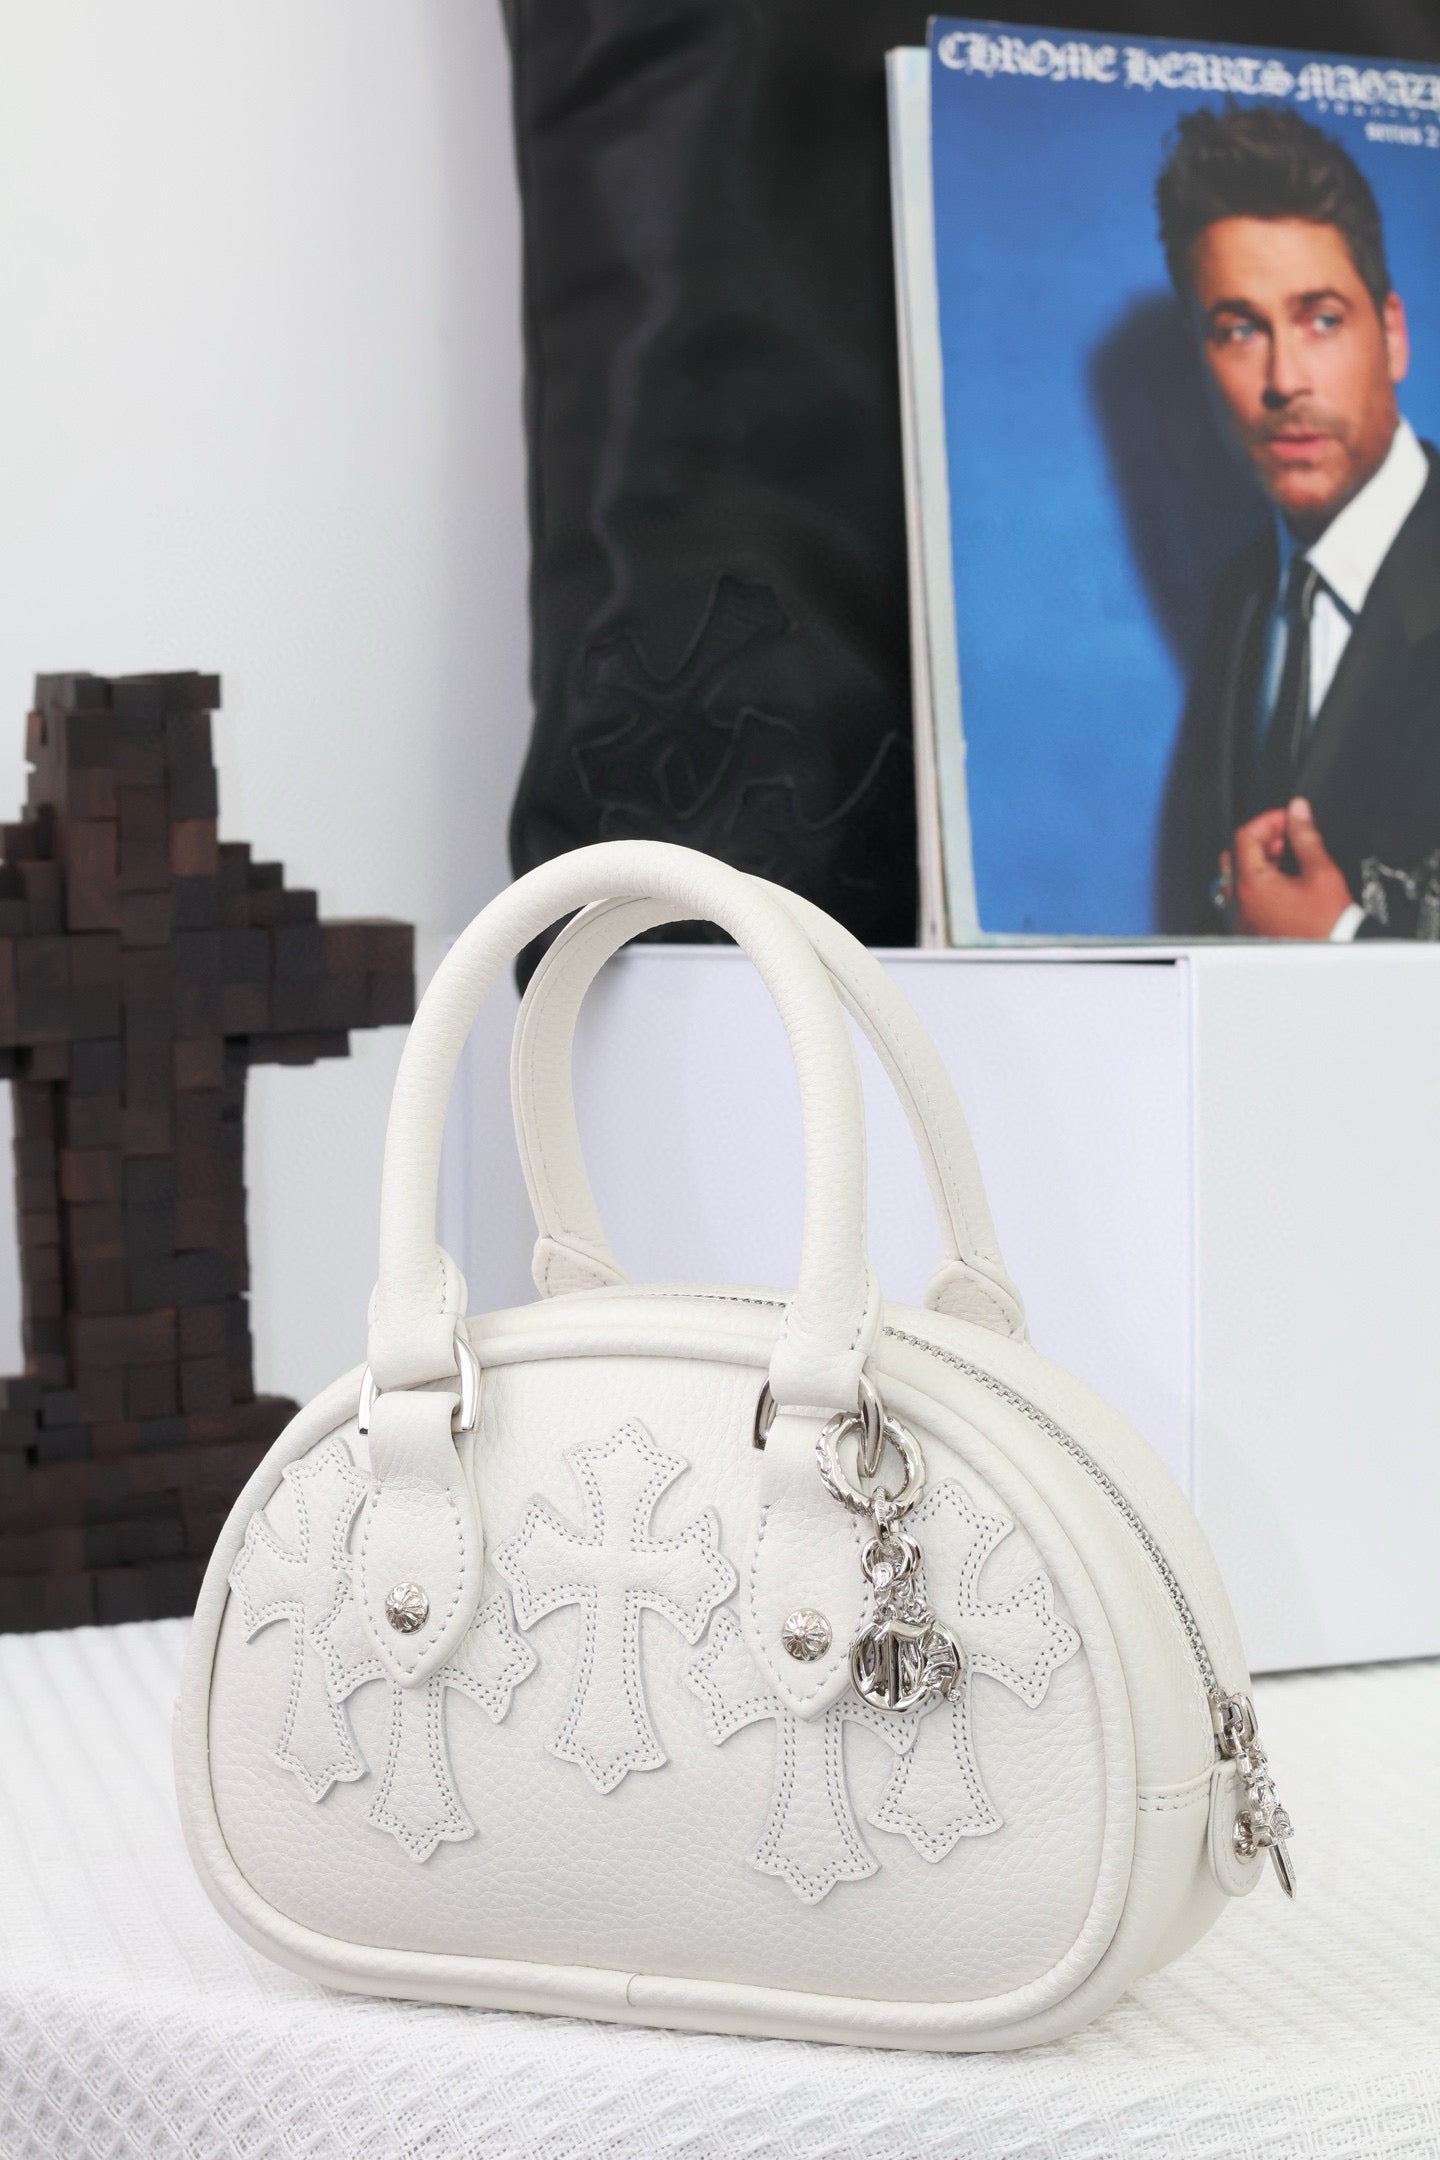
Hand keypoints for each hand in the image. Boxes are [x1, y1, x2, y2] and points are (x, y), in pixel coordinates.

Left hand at [1224, 798, 1353, 937]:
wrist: (1334, 953)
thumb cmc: (1328, 923)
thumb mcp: (1321, 871)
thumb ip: (1305, 836)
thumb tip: (1297, 811)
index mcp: (1252, 885)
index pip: (1244, 837)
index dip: (1267, 820)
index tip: (1286, 817)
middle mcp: (1239, 902)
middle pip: (1237, 854)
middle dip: (1263, 839)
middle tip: (1288, 836)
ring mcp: (1243, 916)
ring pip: (1239, 874)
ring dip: (1261, 859)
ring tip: (1290, 857)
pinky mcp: (1250, 926)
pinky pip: (1244, 895)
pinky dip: (1259, 880)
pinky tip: (1283, 879)